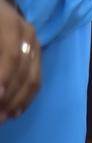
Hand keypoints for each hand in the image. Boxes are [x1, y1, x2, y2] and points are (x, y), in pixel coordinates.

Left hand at [0, 0, 40, 122]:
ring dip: (17, 101)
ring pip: (32, 77)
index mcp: (10, 24)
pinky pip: (36, 77)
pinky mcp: (35, 52)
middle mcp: (27, 33)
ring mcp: (34, 43)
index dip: (4, 77)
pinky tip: (15, 111)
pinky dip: (26, 97)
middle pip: (23, 70)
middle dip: (8, 96)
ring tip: (3, 118)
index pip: (11, 56)